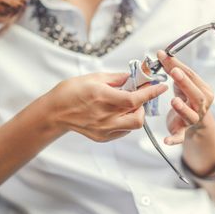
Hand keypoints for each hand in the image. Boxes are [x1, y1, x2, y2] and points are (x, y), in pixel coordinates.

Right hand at [46, 72, 167, 141]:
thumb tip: (132, 77)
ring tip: (127, 105)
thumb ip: (116, 78)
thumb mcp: (94, 78)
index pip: (135, 98)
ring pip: (133, 126)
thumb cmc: (70, 92)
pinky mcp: (102, 137)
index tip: (160, 87)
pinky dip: (126, 121)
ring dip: (135, 114)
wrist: (54, 112)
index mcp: (103, 97)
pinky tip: (118, 113)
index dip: (151, 92)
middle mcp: (105, 116)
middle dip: (144, 106)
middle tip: (138, 97)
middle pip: (138, 117)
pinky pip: (123, 131)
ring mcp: (104, 129)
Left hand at [156, 50, 214, 145]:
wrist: (191, 120)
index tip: (166, 56)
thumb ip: (173, 69)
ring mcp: (193, 119)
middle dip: (185, 83)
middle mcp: (201, 106)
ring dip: (182, 109)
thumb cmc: (186, 96)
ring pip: (191, 115)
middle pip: (196, 95)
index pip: (193, 77)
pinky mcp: (182, 131)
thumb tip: (161, 53)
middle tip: (174, 72)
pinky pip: (180, 137)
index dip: (180, 66)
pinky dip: (174, 139)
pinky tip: (166, 141)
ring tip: (174, 101)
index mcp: (204, 91)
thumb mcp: (182, 82)